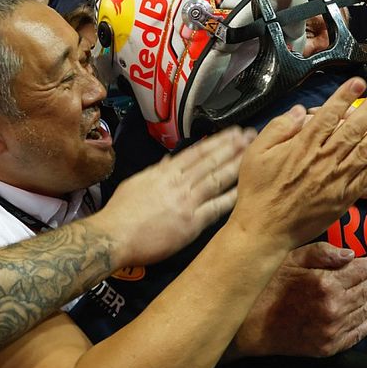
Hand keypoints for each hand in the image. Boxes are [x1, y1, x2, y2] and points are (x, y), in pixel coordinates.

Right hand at [103, 126, 252, 269]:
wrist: (113, 236)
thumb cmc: (121, 212)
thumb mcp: (137, 183)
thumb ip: (156, 171)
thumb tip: (169, 161)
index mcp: (165, 173)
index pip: (197, 152)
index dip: (217, 141)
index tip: (233, 132)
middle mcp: (179, 183)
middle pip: (211, 161)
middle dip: (233, 147)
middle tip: (251, 136)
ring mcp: (187, 202)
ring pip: (217, 179)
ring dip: (236, 165)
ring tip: (253, 154)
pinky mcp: (191, 223)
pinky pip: (216, 208)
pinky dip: (231, 197)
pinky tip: (246, 189)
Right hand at [229, 78, 366, 250]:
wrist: (265, 230)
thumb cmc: (257, 191)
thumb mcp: (256, 153)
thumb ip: (278, 129)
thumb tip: (300, 112)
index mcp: (302, 146)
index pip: (329, 115)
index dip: (344, 96)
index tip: (357, 82)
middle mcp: (323, 160)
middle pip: (352, 129)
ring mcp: (335, 181)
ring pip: (364, 151)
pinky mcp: (342, 199)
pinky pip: (365, 179)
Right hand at [234, 242, 366, 357]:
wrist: (250, 326)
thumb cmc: (268, 287)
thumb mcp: (291, 259)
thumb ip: (322, 252)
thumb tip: (351, 253)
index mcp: (327, 283)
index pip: (362, 271)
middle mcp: (335, 307)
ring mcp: (334, 330)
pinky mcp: (329, 347)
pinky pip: (357, 333)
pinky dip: (366, 322)